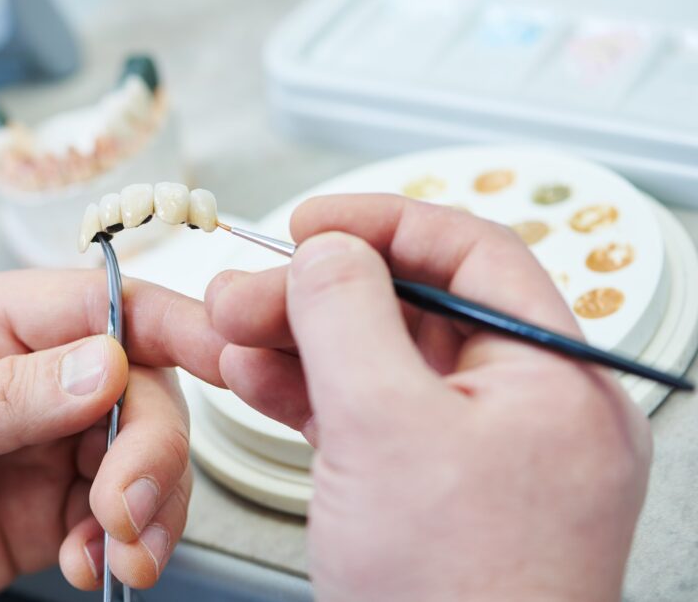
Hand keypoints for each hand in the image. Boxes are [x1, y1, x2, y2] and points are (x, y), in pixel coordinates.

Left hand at [0, 270, 223, 599]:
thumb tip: (100, 367)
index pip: (102, 304)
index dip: (176, 324)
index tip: (227, 359)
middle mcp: (23, 379)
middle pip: (139, 388)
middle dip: (152, 449)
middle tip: (126, 507)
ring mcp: (36, 448)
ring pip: (139, 458)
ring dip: (147, 506)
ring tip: (116, 551)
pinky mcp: (38, 512)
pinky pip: (110, 520)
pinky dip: (118, 546)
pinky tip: (91, 567)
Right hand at [205, 195, 650, 601]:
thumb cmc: (456, 599)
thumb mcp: (385, 429)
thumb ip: (347, 317)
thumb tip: (328, 251)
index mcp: (554, 379)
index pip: (472, 255)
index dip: (384, 224)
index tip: (312, 223)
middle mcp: (523, 410)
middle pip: (413, 308)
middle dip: (318, 293)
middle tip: (246, 290)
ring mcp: (472, 454)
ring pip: (379, 362)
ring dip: (299, 341)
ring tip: (232, 333)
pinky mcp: (426, 492)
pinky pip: (366, 416)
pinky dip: (307, 393)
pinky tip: (255, 379)